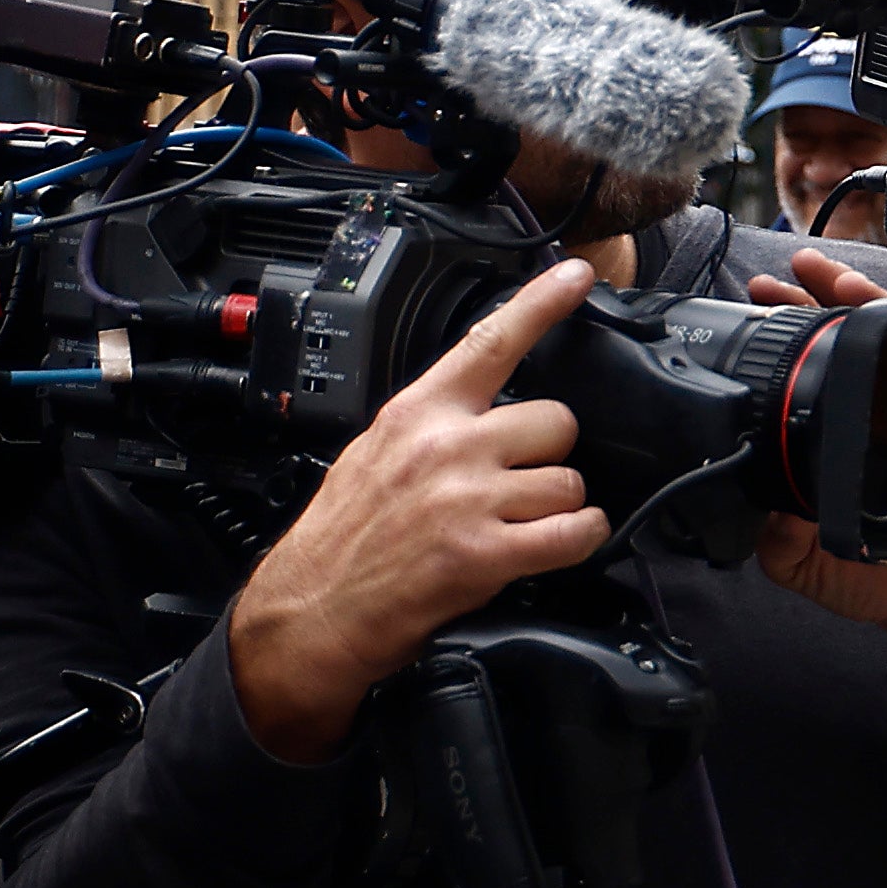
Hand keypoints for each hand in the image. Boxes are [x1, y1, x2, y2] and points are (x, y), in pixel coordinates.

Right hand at [226, 263, 608, 765]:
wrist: (307, 614)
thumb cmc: (338, 541)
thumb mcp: (374, 454)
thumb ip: (432, 426)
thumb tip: (486, 412)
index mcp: (416, 414)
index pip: (488, 341)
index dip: (540, 303)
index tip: (577, 273)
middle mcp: (445, 447)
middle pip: (555, 421)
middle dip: (549, 453)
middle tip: (521, 481)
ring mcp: (466, 499)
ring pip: (569, 480)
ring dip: (559, 505)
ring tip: (523, 524)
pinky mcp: (484, 554)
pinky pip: (573, 532)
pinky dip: (579, 540)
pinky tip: (560, 544)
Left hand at [736, 249, 886, 690]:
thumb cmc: (871, 577)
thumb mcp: (800, 562)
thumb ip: (773, 537)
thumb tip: (757, 497)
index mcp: (832, 442)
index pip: (804, 376)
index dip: (781, 340)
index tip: (754, 309)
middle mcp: (872, 419)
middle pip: (843, 344)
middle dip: (811, 300)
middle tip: (780, 276)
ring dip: (859, 299)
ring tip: (828, 271)